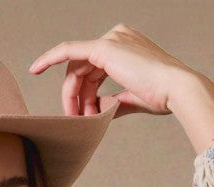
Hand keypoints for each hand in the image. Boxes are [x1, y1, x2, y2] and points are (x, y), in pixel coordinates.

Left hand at [28, 22, 200, 117]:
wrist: (177, 90)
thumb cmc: (163, 96)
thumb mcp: (131, 99)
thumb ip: (111, 103)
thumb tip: (95, 113)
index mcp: (126, 47)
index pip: (94, 71)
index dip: (85, 96)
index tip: (80, 115)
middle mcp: (117, 38)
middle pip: (82, 70)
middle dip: (76, 98)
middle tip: (77, 121)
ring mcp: (111, 39)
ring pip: (76, 69)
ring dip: (72, 96)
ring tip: (77, 118)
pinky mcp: (103, 47)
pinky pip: (68, 50)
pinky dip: (50, 59)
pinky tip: (35, 69)